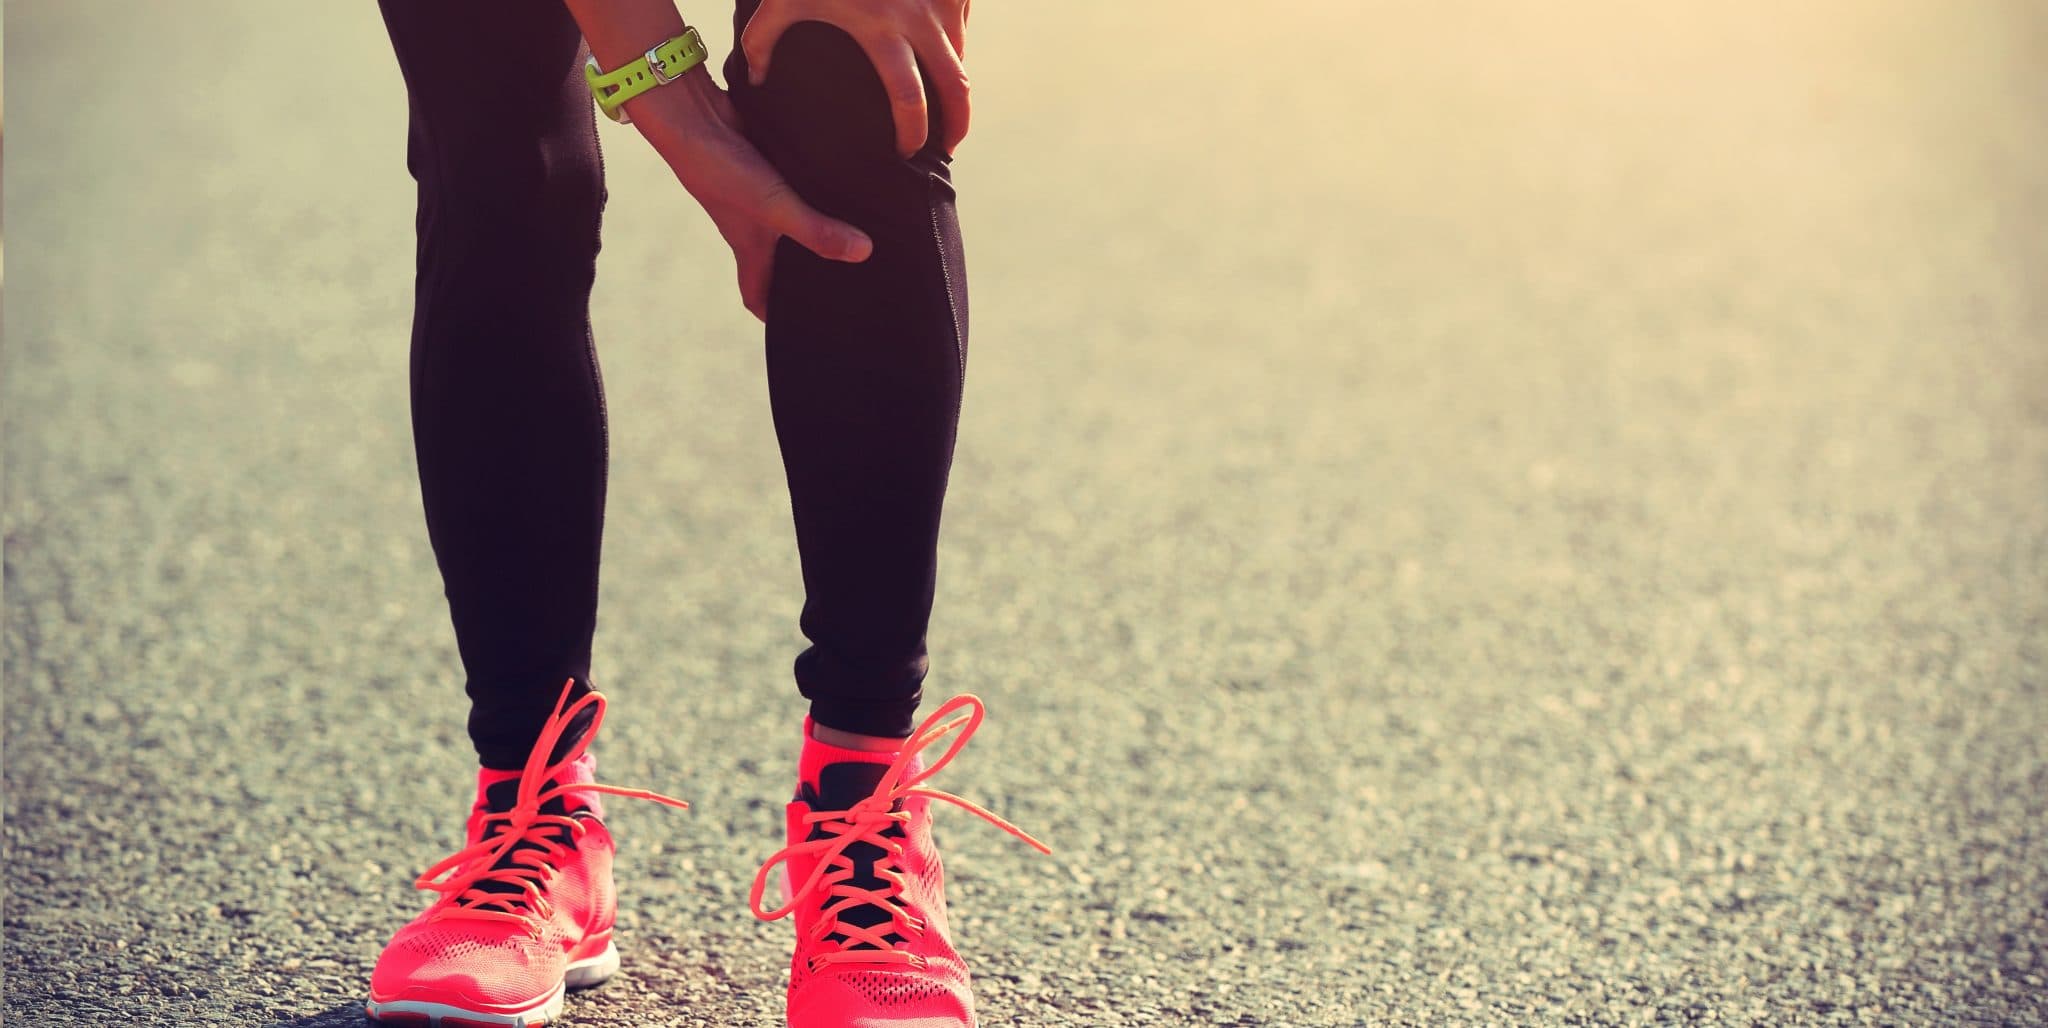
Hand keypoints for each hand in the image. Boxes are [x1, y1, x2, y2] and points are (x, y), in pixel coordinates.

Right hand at [626, 69, 873, 320]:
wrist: (694, 114)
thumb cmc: (723, 171)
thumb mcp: (774, 207)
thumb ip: (816, 230)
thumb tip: (864, 253)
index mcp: (749, 249)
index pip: (757, 296)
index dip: (775, 317)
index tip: (803, 329)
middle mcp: (754, 227)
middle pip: (780, 264)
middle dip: (806, 276)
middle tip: (849, 283)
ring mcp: (760, 197)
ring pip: (791, 224)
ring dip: (818, 229)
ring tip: (862, 236)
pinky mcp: (769, 168)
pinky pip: (797, 188)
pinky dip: (818, 191)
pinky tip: (850, 188)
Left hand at [741, 0, 971, 157]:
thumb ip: (763, 40)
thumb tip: (756, 79)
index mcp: (882, 30)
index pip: (908, 98)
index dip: (913, 132)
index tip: (907, 151)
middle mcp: (920, 19)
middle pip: (955, 86)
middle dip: (958, 123)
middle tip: (949, 145)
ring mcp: (942, 0)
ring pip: (960, 54)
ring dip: (954, 82)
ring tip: (943, 104)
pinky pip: (960, 23)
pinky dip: (953, 43)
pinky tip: (939, 56)